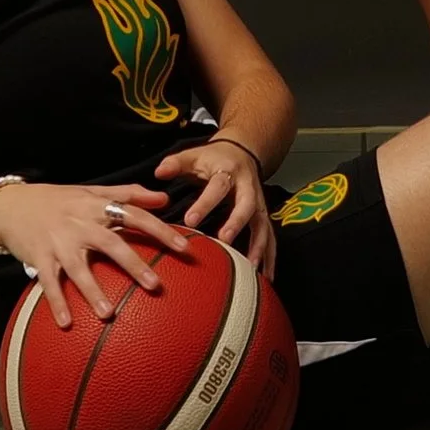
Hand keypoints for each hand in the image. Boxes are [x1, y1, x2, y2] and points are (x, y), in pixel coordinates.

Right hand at [0, 180, 187, 331]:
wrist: (13, 204)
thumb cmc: (59, 199)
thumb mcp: (93, 190)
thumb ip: (129, 193)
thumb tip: (165, 198)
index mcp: (97, 205)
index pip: (134, 214)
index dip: (160, 229)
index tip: (184, 246)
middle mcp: (80, 223)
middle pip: (111, 243)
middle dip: (134, 264)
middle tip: (155, 286)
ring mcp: (59, 242)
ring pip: (79, 268)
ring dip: (93, 291)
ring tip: (110, 314)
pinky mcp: (39, 258)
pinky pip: (49, 283)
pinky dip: (57, 302)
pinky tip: (67, 323)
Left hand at [153, 141, 275, 276]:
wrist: (243, 152)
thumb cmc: (214, 159)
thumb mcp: (194, 156)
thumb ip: (176, 163)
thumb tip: (158, 172)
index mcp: (228, 171)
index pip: (218, 186)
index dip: (205, 203)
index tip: (190, 220)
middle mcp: (247, 187)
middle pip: (247, 204)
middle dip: (237, 222)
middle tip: (224, 240)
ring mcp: (259, 202)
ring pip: (263, 223)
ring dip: (258, 245)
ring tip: (250, 267)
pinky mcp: (263, 215)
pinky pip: (270, 237)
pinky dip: (270, 257)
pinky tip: (267, 277)